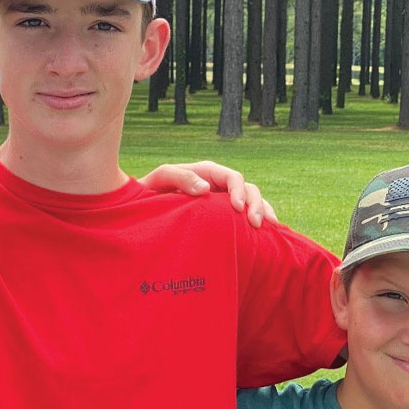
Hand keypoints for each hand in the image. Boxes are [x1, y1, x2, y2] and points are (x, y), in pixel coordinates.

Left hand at [137, 161, 277, 226]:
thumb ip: (180, 177)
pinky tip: (266, 235)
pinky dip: (258, 221)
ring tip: (267, 229)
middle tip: (256, 224)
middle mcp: (218, 185)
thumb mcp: (160, 179)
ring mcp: (223, 200)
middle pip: (247, 189)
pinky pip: (246, 216)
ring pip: (252, 201)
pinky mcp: (223, 216)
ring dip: (263, 212)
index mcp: (206, 173)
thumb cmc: (149, 191)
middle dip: (256, 204)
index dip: (238, 190)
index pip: (231, 177)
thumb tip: (205, 188)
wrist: (141, 208)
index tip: (237, 208)